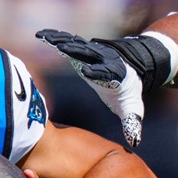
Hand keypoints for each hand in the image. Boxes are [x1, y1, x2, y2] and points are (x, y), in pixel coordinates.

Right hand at [36, 29, 145, 145]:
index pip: (106, 72)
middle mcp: (104, 59)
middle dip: (76, 51)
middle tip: (61, 47)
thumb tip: (135, 142)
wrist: (132, 66)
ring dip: (62, 41)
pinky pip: (69, 41)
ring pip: (77, 44)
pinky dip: (56, 38)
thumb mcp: (132, 107)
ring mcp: (93, 52)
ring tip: (45, 37)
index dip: (96, 71)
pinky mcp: (84, 48)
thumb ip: (132, 123)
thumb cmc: (128, 91)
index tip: (84, 72)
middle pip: (89, 54)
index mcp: (115, 74)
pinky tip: (42, 35)